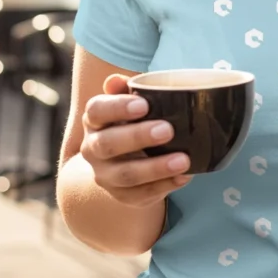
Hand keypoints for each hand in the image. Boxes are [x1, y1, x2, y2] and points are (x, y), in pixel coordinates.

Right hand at [79, 74, 191, 206]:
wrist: (121, 159)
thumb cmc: (131, 119)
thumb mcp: (128, 100)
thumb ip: (125, 89)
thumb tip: (115, 80)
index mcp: (94, 119)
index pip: (97, 111)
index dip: (118, 107)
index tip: (144, 105)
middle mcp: (93, 149)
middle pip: (108, 144)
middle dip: (138, 137)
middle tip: (168, 130)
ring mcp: (106, 175)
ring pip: (126, 175)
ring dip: (155, 168)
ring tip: (183, 160)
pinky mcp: (122, 196)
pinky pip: (141, 196)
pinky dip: (164, 187)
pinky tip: (184, 176)